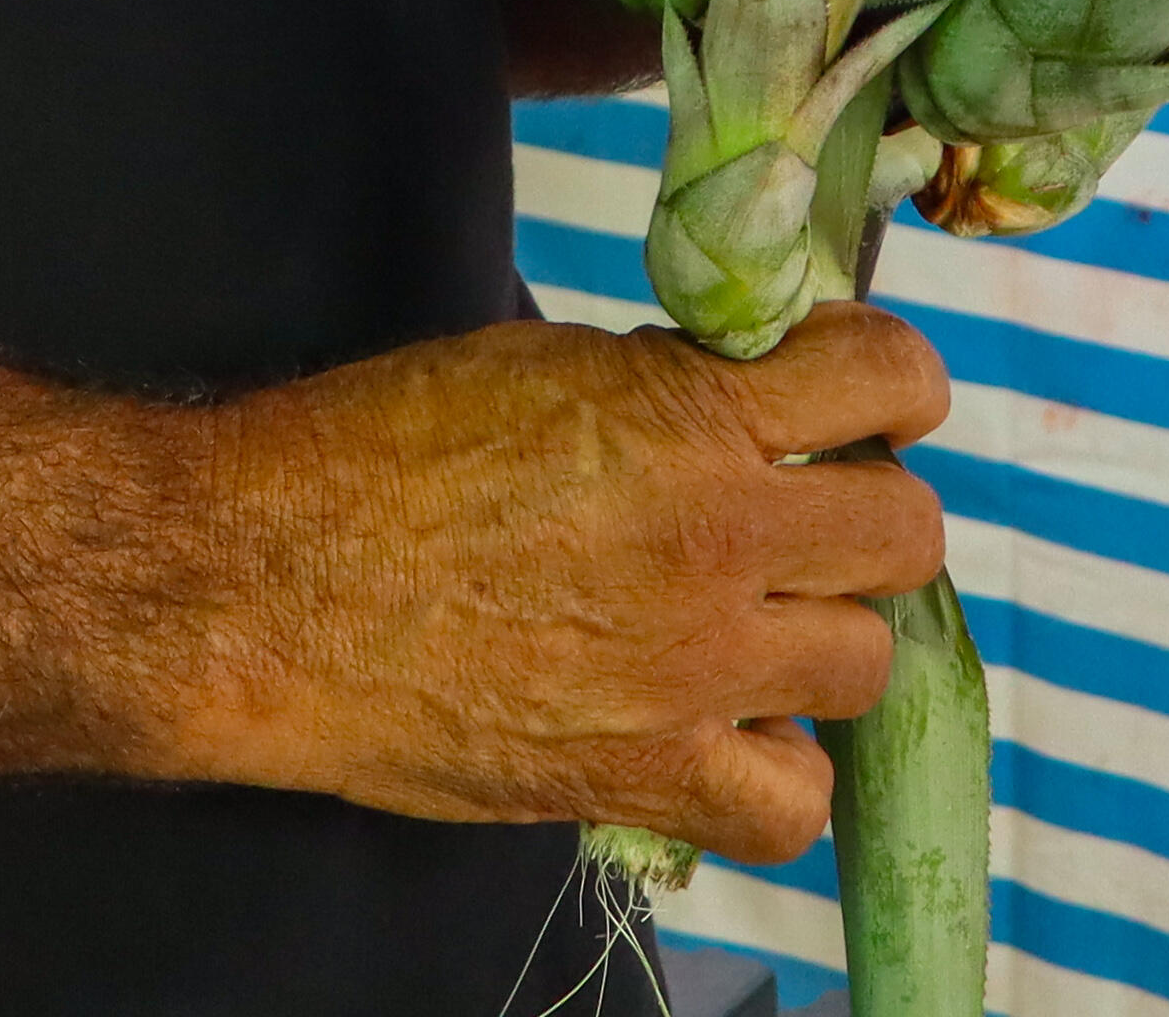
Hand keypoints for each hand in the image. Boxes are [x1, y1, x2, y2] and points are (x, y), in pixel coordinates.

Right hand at [163, 303, 949, 862]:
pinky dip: (775, 771)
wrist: (261, 587)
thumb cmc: (369, 457)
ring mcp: (694, 670)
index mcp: (692, 415)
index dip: (886, 384)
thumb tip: (745, 396)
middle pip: (906, 529)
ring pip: (868, 662)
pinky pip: (794, 805)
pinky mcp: (644, 774)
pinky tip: (726, 730)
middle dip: (863, 511)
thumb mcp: (536, 364)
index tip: (857, 401)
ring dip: (821, 637)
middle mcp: (719, 541)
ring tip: (753, 626)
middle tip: (801, 517)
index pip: (887, 377)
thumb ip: (666, 383)